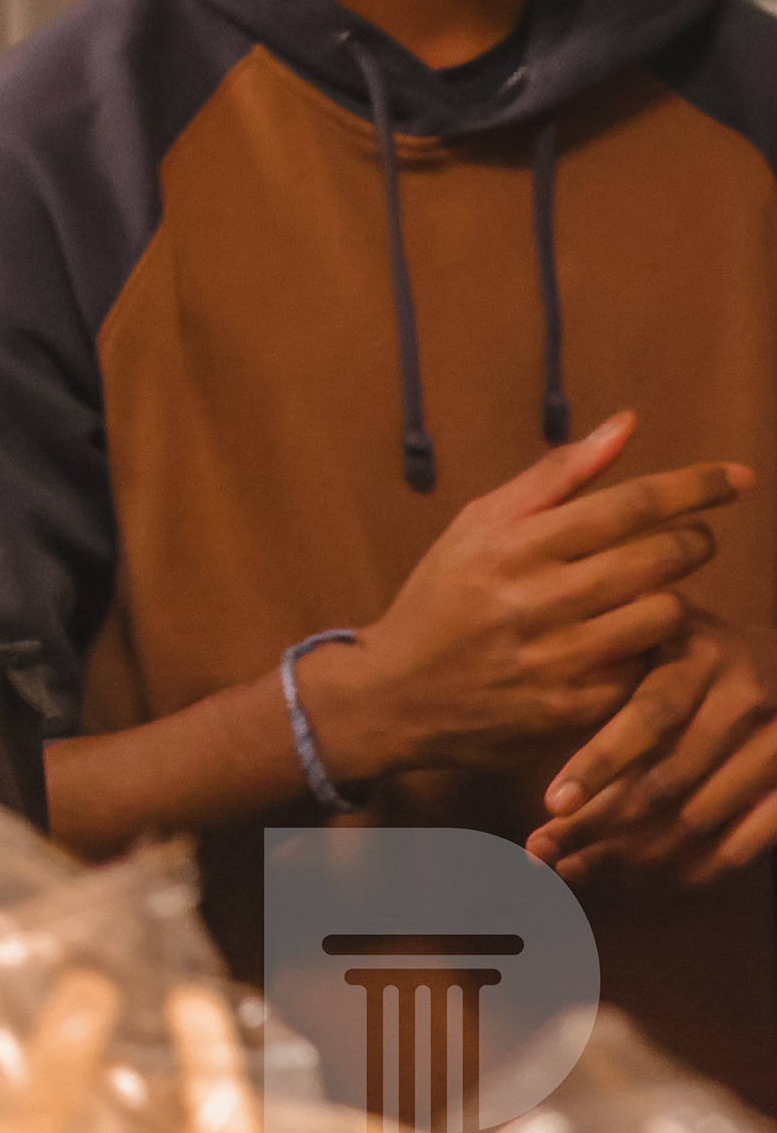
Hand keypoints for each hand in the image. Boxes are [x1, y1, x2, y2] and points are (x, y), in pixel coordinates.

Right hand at [312, 413, 742, 782]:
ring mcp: (555, 659)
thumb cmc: (442, 599)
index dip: (693, 487)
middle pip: (658, 559)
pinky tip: (628, 640)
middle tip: (692, 540)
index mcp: (511, 545)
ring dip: (672, 598)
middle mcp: (535, 600)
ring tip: (653, 591)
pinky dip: (647, 649)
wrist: (395, 697)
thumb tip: (626, 424)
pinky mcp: (570, 708)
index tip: (738, 477)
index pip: (628, 505)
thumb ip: (555, 476)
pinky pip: (644, 669)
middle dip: (693, 542)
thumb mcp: (477, 526)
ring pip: (662, 615)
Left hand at [531, 608, 776, 883]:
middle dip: (599, 825)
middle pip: (667, 780)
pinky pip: (747, 844)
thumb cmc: (680, 653)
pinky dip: (694, 869)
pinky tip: (644, 879)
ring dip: (633, 855)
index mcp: (697, 655)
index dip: (599, 765)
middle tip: (544, 852)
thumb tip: (538, 761)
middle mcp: (744, 696)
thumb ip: (605, 681)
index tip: (551, 806)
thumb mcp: (645, 644)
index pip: (649, 719)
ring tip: (575, 868)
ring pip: (698, 818)